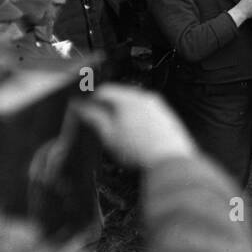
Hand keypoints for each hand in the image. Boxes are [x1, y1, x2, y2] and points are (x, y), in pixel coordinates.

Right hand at [74, 84, 195, 168]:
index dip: (92, 100)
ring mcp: (159, 106)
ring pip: (135, 104)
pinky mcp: (167, 117)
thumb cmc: (139, 150)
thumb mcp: (109, 135)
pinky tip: (137, 136)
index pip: (104, 90)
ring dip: (125, 113)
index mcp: (128, 99)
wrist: (169, 161)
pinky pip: (148, 112)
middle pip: (121, 95)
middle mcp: (146, 98)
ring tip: (121, 133)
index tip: (87, 110)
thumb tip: (81, 107)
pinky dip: (139, 119)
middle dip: (109, 107)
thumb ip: (94, 118)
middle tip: (102, 123)